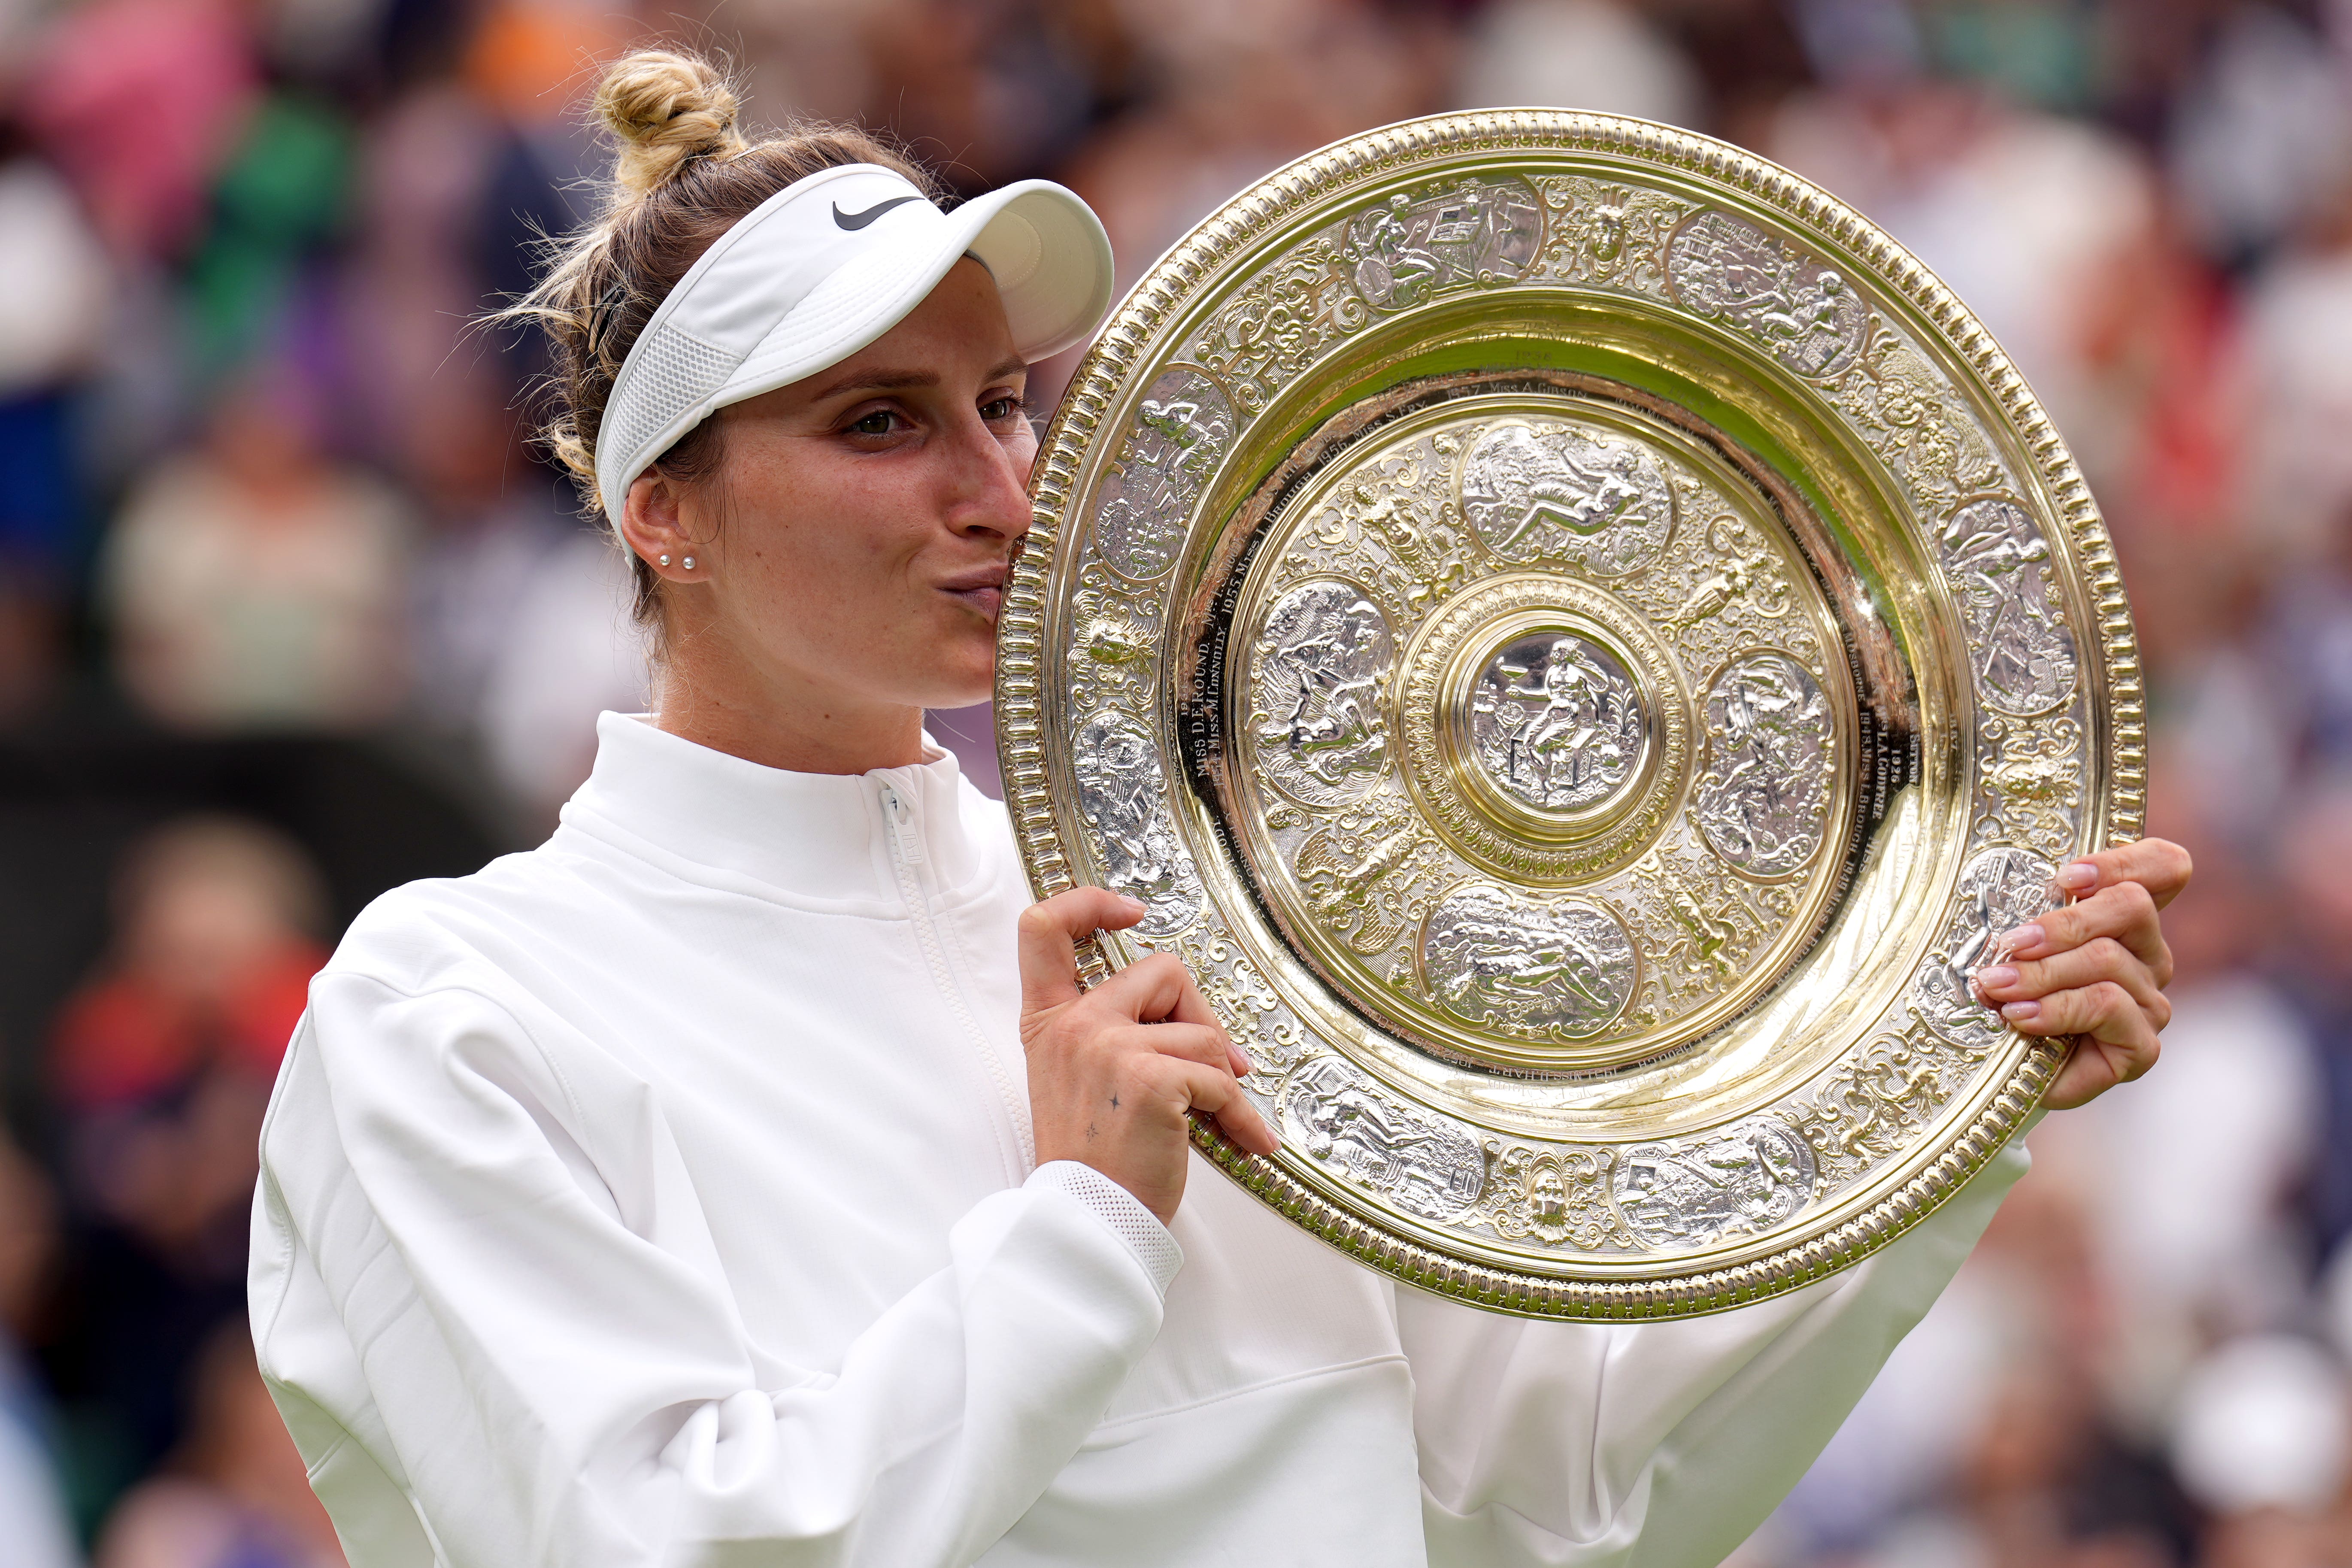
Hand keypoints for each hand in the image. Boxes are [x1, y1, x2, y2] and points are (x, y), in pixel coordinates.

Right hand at [1018, 888, 1278, 1223]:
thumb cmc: (1094, 1161)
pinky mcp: (1151, 1076)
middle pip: (1160, 970)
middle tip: (1220, 1065)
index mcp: (1048, 1022)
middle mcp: (1073, 1024)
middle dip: (1201, 1017)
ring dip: (1224, 1080)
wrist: (1088, 1223)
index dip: (1088, 903)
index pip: (1043, 928)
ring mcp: (1109, 1046)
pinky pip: (1221, 1078)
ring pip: (1201, 1032)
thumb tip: (1200, 1025)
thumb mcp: (1080, 1082)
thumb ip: (1114, 1035)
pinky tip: (1245, 1142)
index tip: (1132, 912)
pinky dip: (1242, 1115)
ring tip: (1219, 1121)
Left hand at [1972, 838, 2192, 1109]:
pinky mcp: (2141, 1046)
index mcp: (2125, 919)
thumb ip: (2023, 910)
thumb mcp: (2011, 942)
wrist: (2003, 1071)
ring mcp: (2149, 1001)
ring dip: (2042, 972)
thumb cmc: (2007, 996)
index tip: (2067, 878)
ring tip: (1997, 986)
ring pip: (2108, 959)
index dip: (2123, 861)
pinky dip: (2057, 1009)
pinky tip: (2021, 1018)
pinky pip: (2107, 1007)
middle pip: (2131, 907)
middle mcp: (2148, 955)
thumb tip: (1997, 887)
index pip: (2164, 868)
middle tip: (2010, 944)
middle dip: (2063, 922)